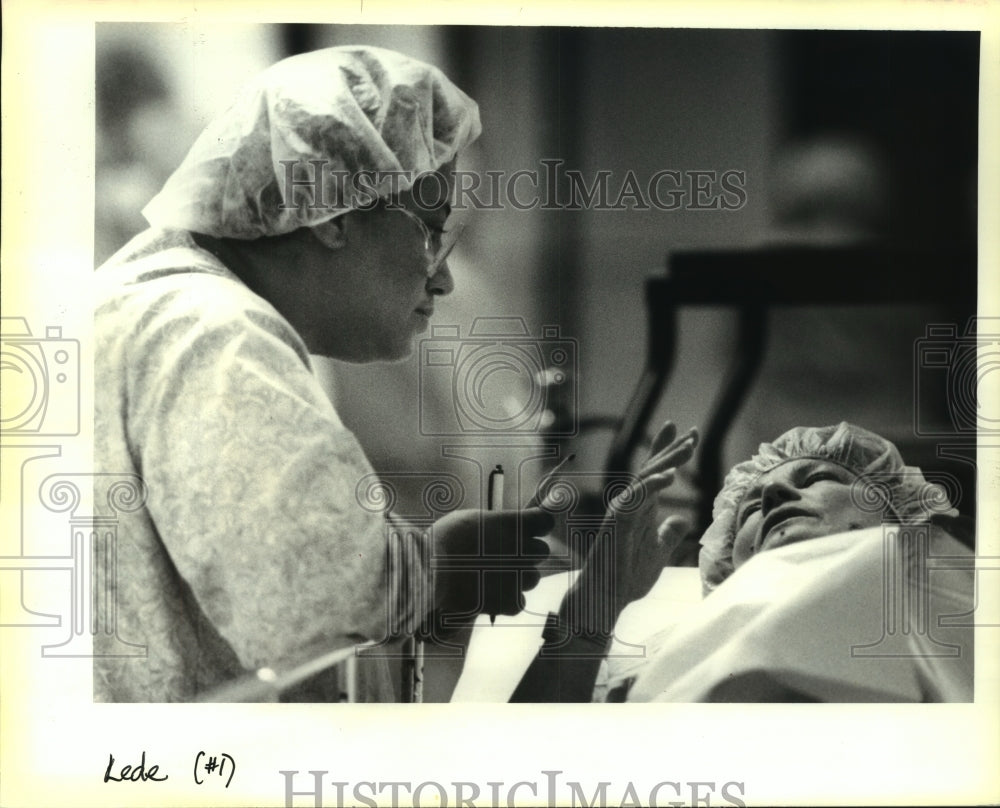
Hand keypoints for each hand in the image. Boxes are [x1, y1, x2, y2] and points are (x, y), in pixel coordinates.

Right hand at [428, 507, 552, 631]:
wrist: (429, 572)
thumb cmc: (445, 541)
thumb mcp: (473, 519)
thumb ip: (498, 524)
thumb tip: (507, 528)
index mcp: (514, 524)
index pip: (545, 522)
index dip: (538, 526)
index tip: (530, 529)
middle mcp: (522, 549)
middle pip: (541, 551)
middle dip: (527, 553)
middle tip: (505, 557)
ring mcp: (519, 577)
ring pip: (532, 578)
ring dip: (518, 577)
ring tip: (492, 577)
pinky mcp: (511, 601)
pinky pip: (520, 600)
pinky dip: (508, 600)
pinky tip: (489, 594)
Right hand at [569, 421, 697, 622]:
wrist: (607, 597)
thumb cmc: (627, 576)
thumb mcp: (658, 551)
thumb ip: (668, 534)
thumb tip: (682, 520)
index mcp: (641, 508)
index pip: (657, 474)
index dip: (671, 453)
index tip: (690, 436)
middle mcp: (631, 503)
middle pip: (652, 468)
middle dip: (672, 448)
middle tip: (693, 432)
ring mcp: (623, 510)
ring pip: (645, 477)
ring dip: (667, 460)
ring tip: (687, 447)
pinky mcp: (617, 520)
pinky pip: (636, 497)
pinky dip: (652, 484)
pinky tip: (670, 476)